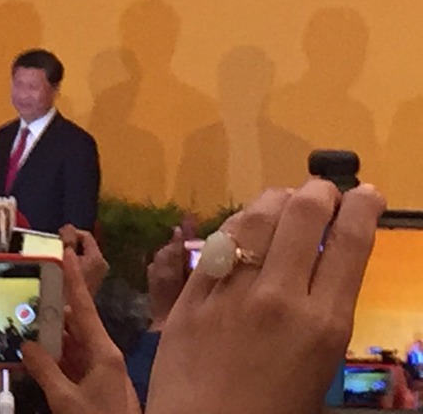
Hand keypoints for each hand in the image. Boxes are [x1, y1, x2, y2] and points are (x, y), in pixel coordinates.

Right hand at [22, 248, 140, 413]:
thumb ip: (45, 370)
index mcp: (104, 352)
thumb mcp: (66, 400)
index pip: (85, 308)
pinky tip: (32, 354)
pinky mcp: (92, 384)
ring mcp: (98, 370)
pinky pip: (70, 361)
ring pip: (70, 343)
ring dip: (48, 335)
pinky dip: (52, 356)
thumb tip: (26, 344)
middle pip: (74, 324)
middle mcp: (103, 354)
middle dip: (50, 311)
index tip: (65, 254)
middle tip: (26, 297)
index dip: (74, 280)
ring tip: (22, 322)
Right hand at [59, 224, 108, 296]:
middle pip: (82, 246)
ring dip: (67, 256)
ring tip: (54, 261)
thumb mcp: (64, 258)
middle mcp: (100, 265)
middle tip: (53, 250)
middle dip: (68, 246)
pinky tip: (59, 272)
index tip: (56, 240)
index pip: (85, 235)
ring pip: (80, 257)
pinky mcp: (89, 283)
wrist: (72, 316)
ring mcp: (96, 275)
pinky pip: (79, 267)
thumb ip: (67, 240)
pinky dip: (69, 266)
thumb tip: (67, 229)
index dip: (70, 234)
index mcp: (97, 257)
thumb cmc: (66, 286)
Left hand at [148, 181, 385, 413]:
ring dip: (275, 199)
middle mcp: (278, 297)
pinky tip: (243, 226)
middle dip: (319, 191)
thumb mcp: (316, 366)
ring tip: (283, 200)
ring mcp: (230, 292)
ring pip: (255, 218)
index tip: (366, 193)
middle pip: (303, 215)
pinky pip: (217, 244)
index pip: (350, 244)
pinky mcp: (191, 295)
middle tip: (323, 191)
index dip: (362, 207)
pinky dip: (236, 226)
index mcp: (322, 324)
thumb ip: (319, 313)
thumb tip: (317, 266)